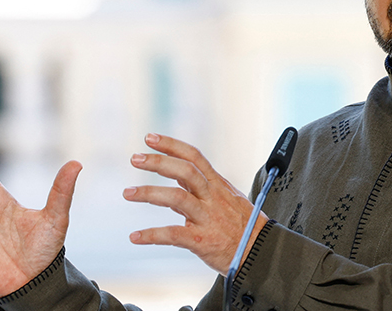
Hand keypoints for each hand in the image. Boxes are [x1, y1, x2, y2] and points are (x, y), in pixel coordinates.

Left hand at [123, 133, 266, 274]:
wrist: (262, 252)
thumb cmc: (247, 229)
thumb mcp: (230, 201)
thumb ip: (205, 192)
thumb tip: (183, 185)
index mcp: (218, 186)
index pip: (194, 157)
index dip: (171, 145)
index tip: (150, 138)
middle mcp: (212, 197)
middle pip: (185, 171)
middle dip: (158, 162)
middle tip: (135, 158)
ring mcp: (207, 218)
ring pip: (177, 198)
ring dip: (149, 193)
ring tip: (128, 193)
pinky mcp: (202, 240)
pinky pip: (173, 235)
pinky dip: (152, 235)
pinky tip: (135, 237)